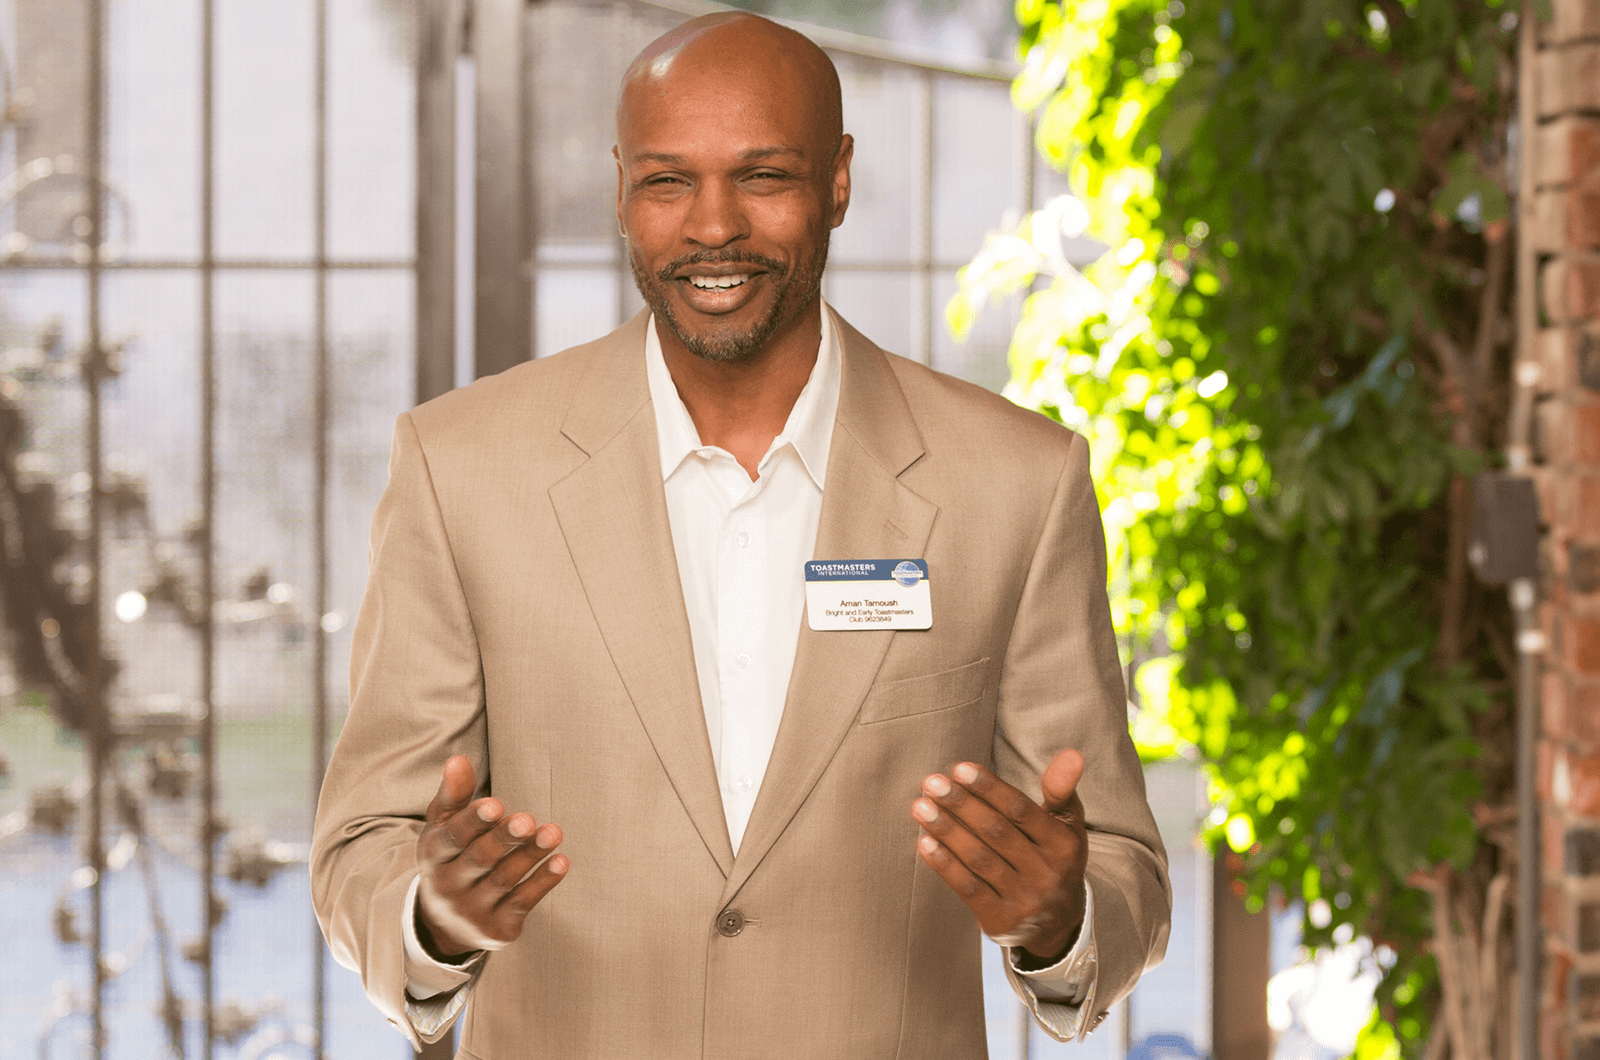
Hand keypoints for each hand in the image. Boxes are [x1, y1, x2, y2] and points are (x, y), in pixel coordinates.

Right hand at [415, 755, 567, 957]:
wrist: (445, 924)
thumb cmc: (451, 857)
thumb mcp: (443, 827)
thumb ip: (454, 795)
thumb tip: (458, 760)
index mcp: (432, 855)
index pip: (452, 837)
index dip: (473, 821)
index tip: (495, 804)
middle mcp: (448, 886)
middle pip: (479, 860)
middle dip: (504, 839)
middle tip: (528, 819)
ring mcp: (471, 910)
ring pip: (504, 880)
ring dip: (530, 856)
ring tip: (553, 832)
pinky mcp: (496, 929)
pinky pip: (522, 904)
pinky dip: (542, 883)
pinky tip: (561, 862)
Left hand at [911, 748, 1087, 964]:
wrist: (1058, 924)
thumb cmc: (1054, 859)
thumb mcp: (1067, 825)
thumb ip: (1061, 789)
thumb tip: (1070, 753)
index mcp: (1063, 846)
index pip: (1021, 811)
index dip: (989, 788)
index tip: (959, 769)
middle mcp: (1046, 874)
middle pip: (996, 832)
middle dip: (961, 805)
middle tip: (932, 783)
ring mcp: (1024, 900)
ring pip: (978, 859)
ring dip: (946, 830)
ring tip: (920, 806)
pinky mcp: (1001, 920)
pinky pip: (968, 888)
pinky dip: (944, 864)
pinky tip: (924, 842)